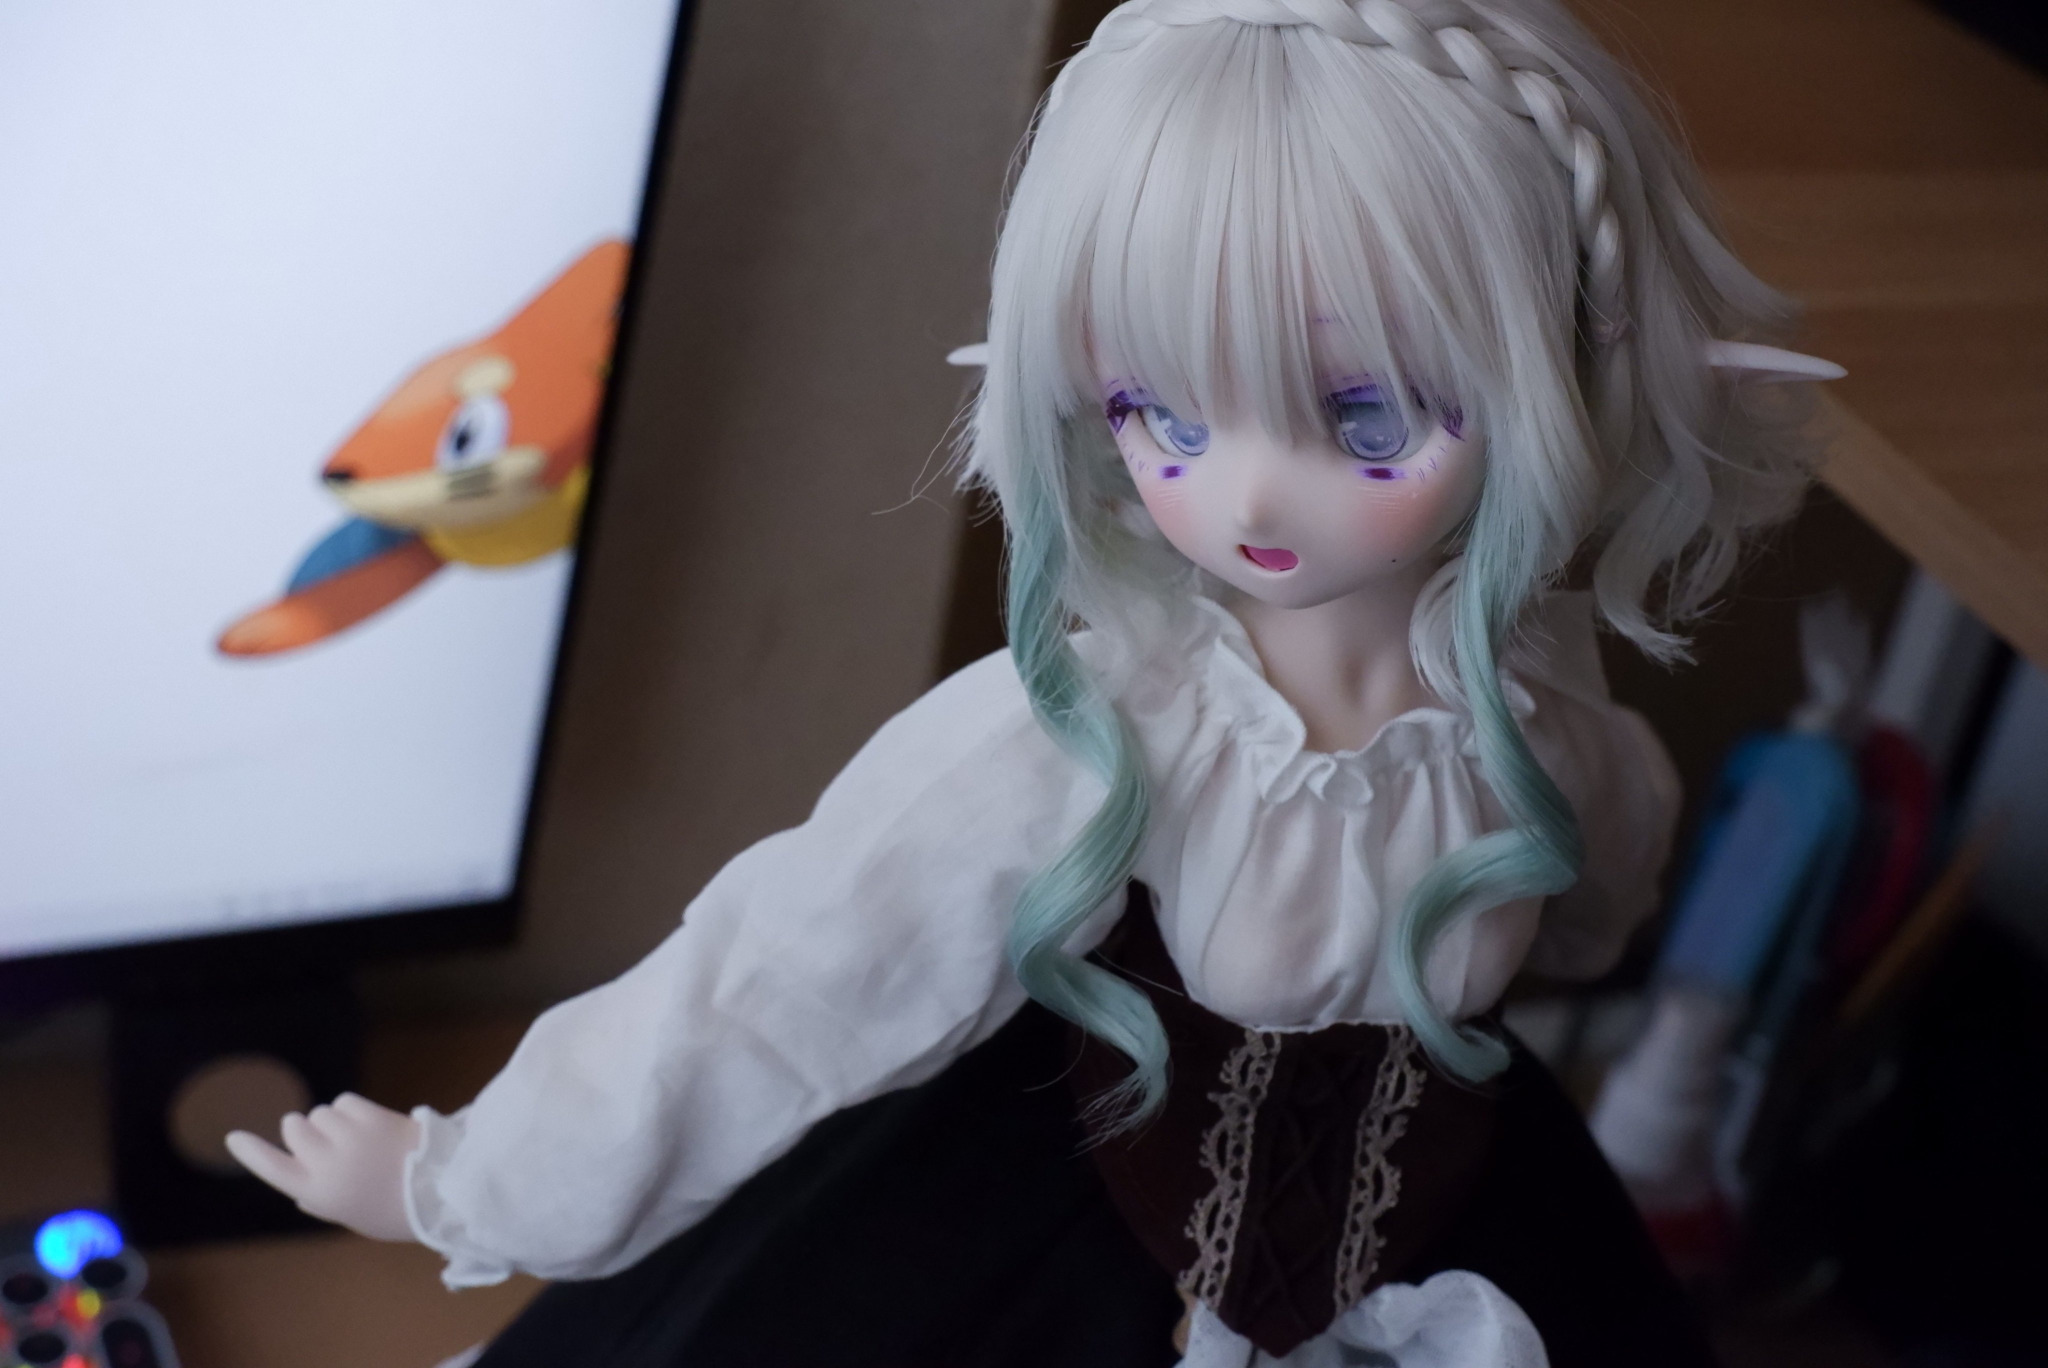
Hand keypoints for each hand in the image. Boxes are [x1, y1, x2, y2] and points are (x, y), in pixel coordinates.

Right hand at [225, 1092, 421, 1241]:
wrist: (441, 1191)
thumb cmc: (396, 1209)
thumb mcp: (352, 1216)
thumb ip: (323, 1200)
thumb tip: (299, 1192)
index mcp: (318, 1194)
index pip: (273, 1169)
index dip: (251, 1153)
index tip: (233, 1136)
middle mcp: (326, 1165)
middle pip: (294, 1128)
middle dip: (305, 1127)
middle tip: (328, 1138)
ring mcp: (348, 1139)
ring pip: (321, 1112)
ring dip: (333, 1119)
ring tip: (361, 1138)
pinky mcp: (371, 1119)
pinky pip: (345, 1102)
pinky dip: (353, 1109)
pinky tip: (371, 1124)